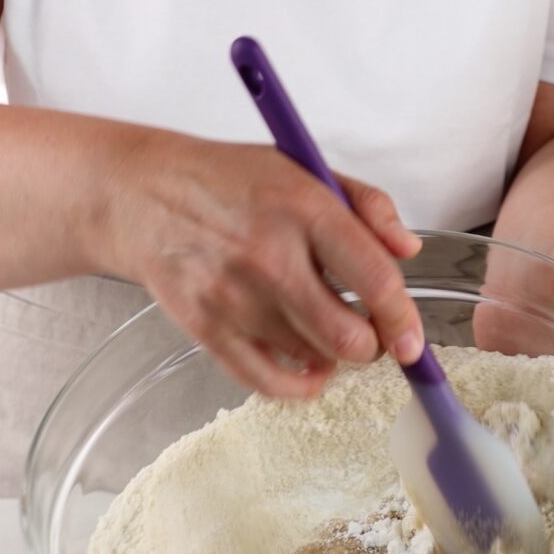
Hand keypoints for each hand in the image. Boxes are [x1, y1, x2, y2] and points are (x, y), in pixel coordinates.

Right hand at [95, 133, 423, 397]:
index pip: (373, 278)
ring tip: (324, 330)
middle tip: (368, 333)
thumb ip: (368, 205)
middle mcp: (269, 255)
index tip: (413, 342)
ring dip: (332, 356)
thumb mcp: (305, 168)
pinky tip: (307, 368)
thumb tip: (409, 251)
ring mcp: (234, 296)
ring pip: (313, 360)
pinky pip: (267, 382)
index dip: (403, 320)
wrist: (140, 194)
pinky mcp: (205, 327)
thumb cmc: (230, 180)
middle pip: (347, 337)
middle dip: (372, 346)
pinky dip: (298, 385)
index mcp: (304, 208)